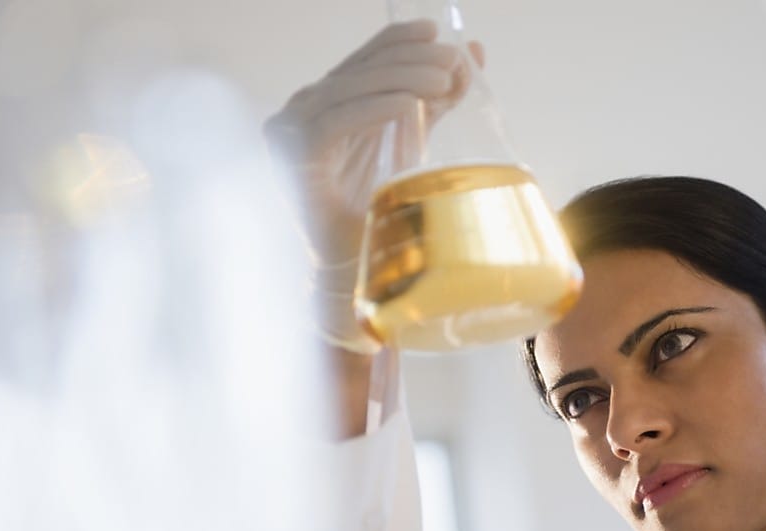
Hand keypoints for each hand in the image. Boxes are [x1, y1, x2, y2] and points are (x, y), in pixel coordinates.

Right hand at [264, 20, 483, 267]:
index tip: (436, 32)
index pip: (366, 58)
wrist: (351, 265)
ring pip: (349, 89)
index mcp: (333, 100)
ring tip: (441, 80)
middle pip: (361, 70)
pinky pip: (333, 123)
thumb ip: (436, 100)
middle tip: (452, 62)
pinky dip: (371, 110)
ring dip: (399, 79)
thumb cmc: (375, 208)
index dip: (399, 39)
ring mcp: (293, 129)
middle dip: (411, 59)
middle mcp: (308, 108)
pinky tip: (405, 105)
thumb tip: (472, 53)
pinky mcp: (292, 156)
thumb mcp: (413, 141)